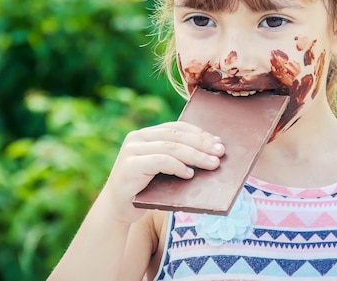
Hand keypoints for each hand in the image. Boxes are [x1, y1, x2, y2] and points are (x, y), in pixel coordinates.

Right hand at [98, 121, 224, 222]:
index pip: (178, 127)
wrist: (116, 210)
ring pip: (171, 147)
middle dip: (202, 143)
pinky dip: (178, 166)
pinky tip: (190, 174)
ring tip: (212, 163)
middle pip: (176, 135)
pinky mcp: (130, 166)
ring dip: (195, 155)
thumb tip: (212, 155)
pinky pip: (160, 161)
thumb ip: (177, 158)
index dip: (200, 133)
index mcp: (146, 135)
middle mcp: (137, 138)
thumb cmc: (145, 191)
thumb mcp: (162, 170)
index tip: (218, 142)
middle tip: (220, 152)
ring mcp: (131, 151)